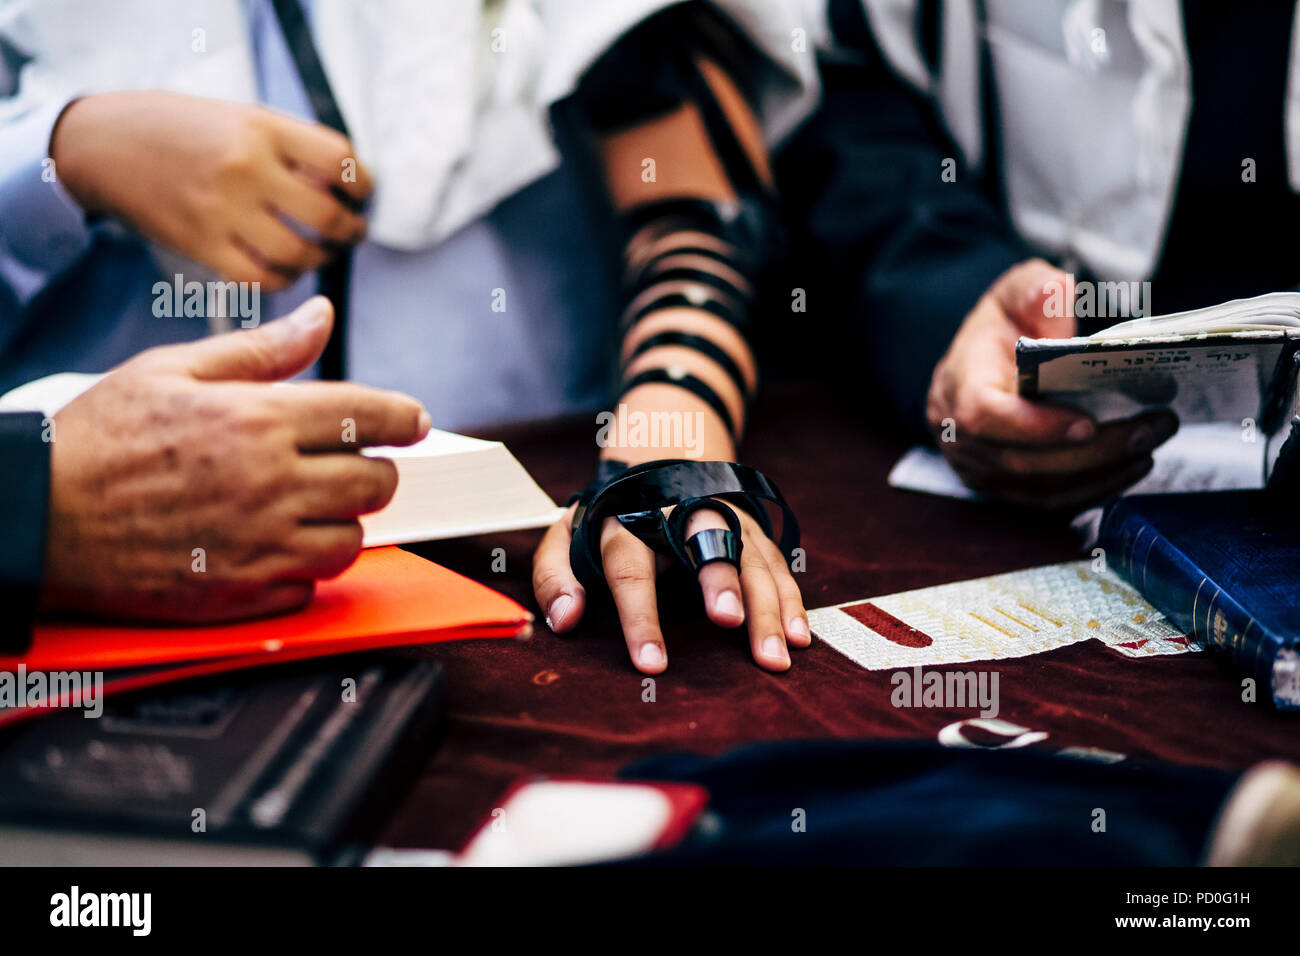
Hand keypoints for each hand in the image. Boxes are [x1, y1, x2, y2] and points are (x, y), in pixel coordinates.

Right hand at [41, 296, 429, 622]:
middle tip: (350, 464)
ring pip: (353, 540)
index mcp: (259, 420)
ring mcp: (260, 545)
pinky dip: (304, 569)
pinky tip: (273, 546)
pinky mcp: (242, 595)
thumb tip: (322, 316)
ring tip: (308, 507)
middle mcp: (271, 484)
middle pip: (376, 483)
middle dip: (374, 471)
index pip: (370, 417)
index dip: (404, 418)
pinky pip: (310, 587)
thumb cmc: (101, 438)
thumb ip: (262, 349)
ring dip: (342, 522)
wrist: (37, 517)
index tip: (415, 421)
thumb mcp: (174, 370)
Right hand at [50, 91, 371, 290]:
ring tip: (322, 252)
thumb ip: (291, 148)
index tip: (362, 194)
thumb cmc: (182, 130)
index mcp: (261, 128)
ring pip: (300, 254)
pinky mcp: (202, 246)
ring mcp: (222, 210)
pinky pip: (262, 279)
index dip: (362, 184)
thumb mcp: (241, 117)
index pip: (339, 160)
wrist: (105, 145)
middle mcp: (245, 168)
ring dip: (322, 259)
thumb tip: (346, 188)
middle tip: (352, 231)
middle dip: (351, 230)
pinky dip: (284, 279)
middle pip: (327, 215)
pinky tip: (285, 267)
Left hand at [533, 490, 808, 674]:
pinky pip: (778, 564)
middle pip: (704, 542)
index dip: (640, 615)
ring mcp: (725, 518)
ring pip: (750, 557)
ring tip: (775, 656)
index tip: (652, 663)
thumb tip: (564, 621)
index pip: (630, 567)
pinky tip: (800, 637)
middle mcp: (680, 514)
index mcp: (628, 519)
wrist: (657, 459)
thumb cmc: (608, 519)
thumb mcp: (567, 536)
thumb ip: (555, 576)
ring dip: (767, 605)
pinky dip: (791, 600)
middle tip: (728, 621)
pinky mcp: (754, 528)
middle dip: (719, 579)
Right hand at [926, 259, 1178, 508]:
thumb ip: (1036, 291)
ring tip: (1150, 445)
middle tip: (1153, 428)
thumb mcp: (1014, 293)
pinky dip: (1091, 490)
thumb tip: (1056, 295)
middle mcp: (959, 436)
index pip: (985, 416)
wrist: (976, 365)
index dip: (1036, 427)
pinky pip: (1046, 501)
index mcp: (958, 384)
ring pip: (1038, 488)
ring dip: (1101, 474)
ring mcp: (977, 468)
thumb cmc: (999, 329)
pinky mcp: (999, 487)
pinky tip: (1128, 467)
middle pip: (1023, 461)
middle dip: (1094, 452)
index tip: (1089, 422)